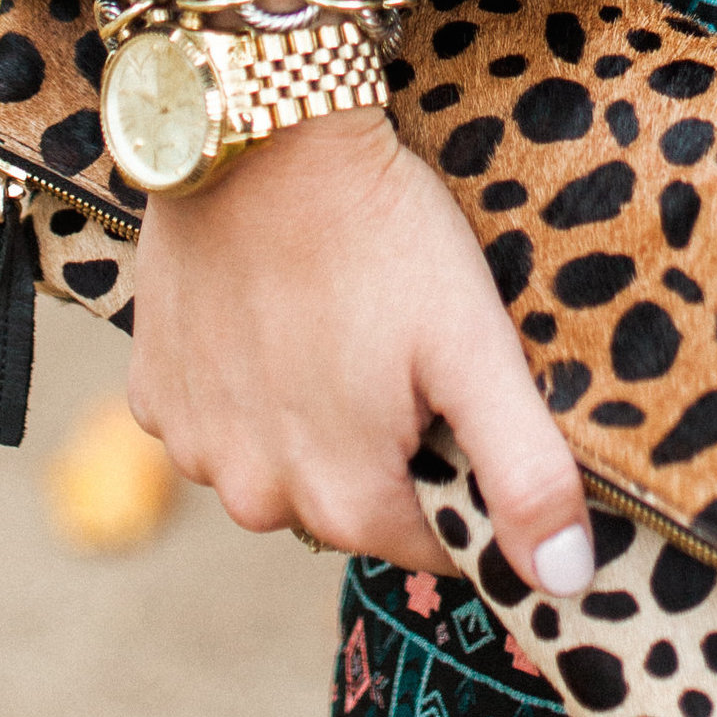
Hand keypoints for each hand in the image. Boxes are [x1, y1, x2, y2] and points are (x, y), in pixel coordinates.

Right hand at [124, 99, 596, 592]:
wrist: (259, 134)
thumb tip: (565, 582)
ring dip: (316, 421)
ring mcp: (194, 446)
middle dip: (392, 448)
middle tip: (405, 348)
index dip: (469, 478)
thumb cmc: (381, 235)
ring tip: (340, 325)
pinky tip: (274, 318)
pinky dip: (249, 387)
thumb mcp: (476, 348)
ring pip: (284, 464)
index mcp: (344, 503)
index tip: (470, 400)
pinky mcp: (152, 391)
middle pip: (356, 505)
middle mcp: (256, 499)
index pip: (437, 540)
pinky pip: (220, 420)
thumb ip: (525, 475)